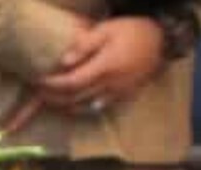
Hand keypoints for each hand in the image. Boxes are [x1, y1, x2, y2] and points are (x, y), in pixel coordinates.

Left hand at [38, 17, 167, 113]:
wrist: (161, 41)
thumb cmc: (133, 31)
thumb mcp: (108, 29)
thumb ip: (85, 45)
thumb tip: (63, 61)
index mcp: (105, 67)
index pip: (71, 82)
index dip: (52, 85)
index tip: (38, 81)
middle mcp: (110, 84)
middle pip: (73, 98)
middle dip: (52, 97)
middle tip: (38, 92)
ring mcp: (116, 94)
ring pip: (82, 107)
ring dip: (63, 106)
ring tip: (49, 100)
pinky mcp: (121, 98)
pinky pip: (95, 108)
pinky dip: (79, 109)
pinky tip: (70, 105)